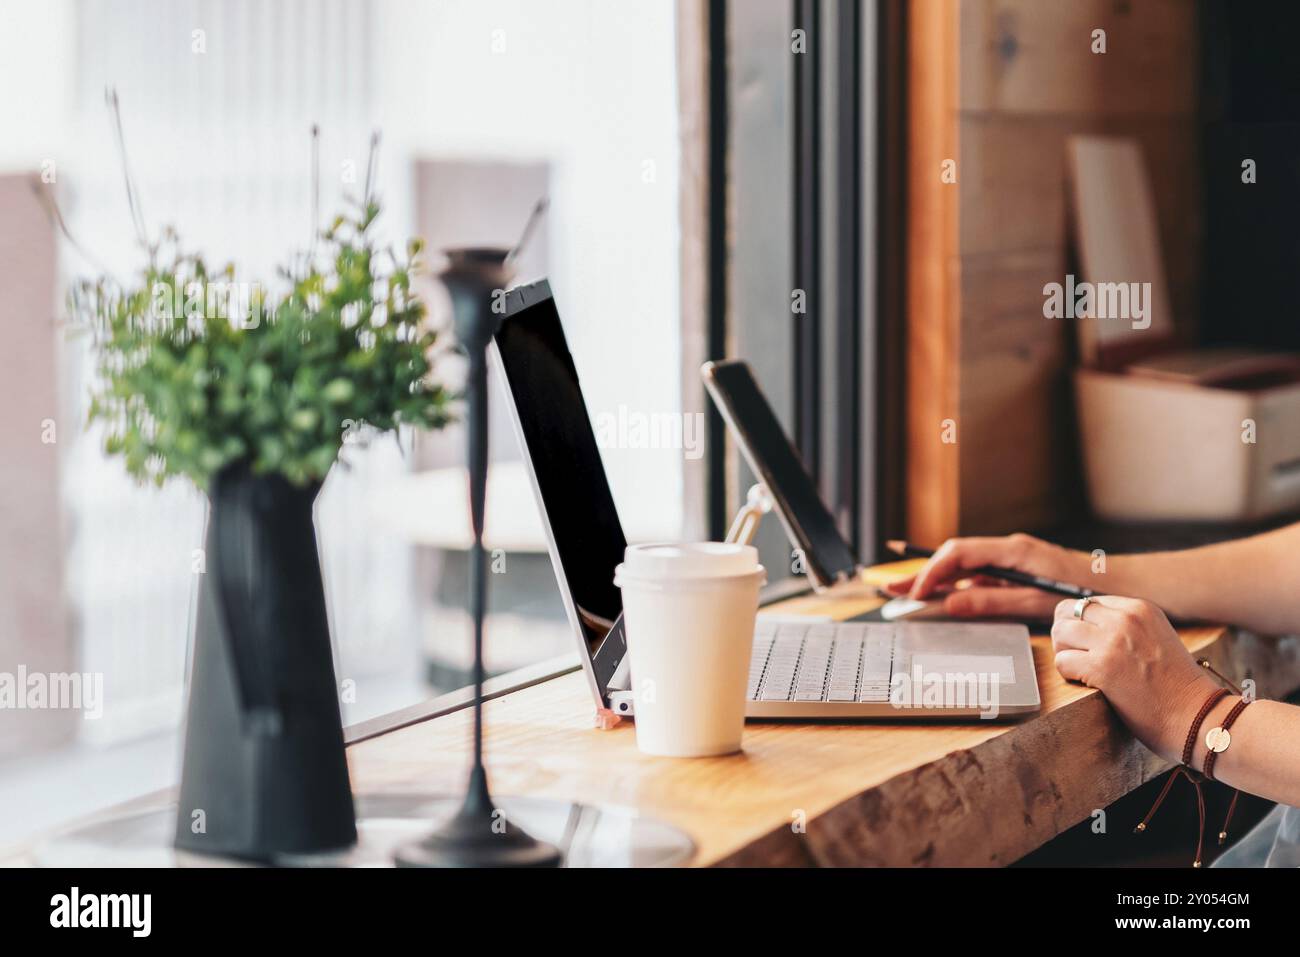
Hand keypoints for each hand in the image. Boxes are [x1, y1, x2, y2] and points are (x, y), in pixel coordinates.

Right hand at [886, 534, 1087, 619]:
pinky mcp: (1014, 569)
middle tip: (890, 587)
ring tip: (905, 594)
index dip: (932, 572)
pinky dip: (956, 586)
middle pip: (953, 557)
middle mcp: (1007, 549)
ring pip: (962, 567)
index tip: (916, 592)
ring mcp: (1010, 559)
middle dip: (921, 573)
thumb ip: (991, 601)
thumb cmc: (1082, 592)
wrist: (1117, 584)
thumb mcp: (1034, 603)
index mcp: (1012, 550)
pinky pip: (977, 576)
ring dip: (935, 580)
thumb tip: (951, 604)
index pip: (958, 554)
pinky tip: (940, 598)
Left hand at [1051, 595, 1216, 762]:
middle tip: (1075, 656)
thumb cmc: (1178, 686)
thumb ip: (1128, 627)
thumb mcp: (1157, 637)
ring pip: (1060, 632)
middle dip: (1065, 635)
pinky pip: (1061, 661)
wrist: (1200, 717)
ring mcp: (1113, 641)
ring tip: (1080, 670)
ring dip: (1063, 653)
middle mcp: (1125, 618)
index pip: (1087, 603)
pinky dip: (1067, 674)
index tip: (1088, 645)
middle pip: (1067, 612)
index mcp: (1140, 608)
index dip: (1080, 625)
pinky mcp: (1102, 667)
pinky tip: (1086, 683)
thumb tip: (1087, 626)